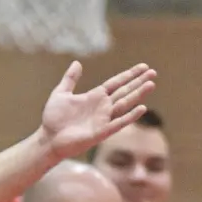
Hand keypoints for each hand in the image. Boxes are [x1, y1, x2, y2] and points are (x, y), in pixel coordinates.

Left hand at [38, 61, 156, 158]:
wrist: (48, 138)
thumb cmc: (53, 119)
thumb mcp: (60, 94)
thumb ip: (70, 79)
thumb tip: (77, 63)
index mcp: (95, 97)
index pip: (117, 83)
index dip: (129, 75)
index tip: (143, 67)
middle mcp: (102, 107)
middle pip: (125, 91)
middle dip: (139, 82)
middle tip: (154, 72)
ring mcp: (103, 119)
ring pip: (125, 104)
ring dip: (138, 95)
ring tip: (151, 84)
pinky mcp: (101, 132)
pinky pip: (118, 123)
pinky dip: (130, 116)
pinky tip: (142, 108)